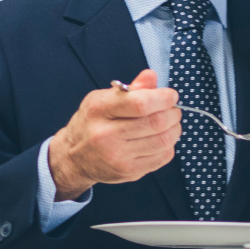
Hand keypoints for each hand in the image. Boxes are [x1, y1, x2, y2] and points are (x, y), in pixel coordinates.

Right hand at [47, 68, 181, 200]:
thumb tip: (151, 76)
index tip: (170, 95)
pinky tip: (161, 139)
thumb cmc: (91, 124)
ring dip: (174, 129)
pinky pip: (162, 157)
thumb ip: (129, 89)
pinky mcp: (129, 171)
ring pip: (163, 141)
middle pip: (155, 123)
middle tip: (173, 109)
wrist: (75, 158)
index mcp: (99, 110)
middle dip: (172, 113)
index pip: (139, 103)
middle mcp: (106, 135)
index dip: (163, 98)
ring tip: (170, 123)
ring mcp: (118, 156)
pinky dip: (168, 145)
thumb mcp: (102, 99)